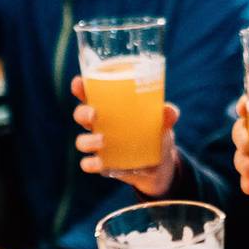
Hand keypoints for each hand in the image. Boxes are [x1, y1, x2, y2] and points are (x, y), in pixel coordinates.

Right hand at [72, 77, 180, 196]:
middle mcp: (100, 125)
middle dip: (82, 113)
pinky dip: (91, 164)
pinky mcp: (103, 164)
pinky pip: (88, 164)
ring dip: (88, 140)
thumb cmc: (155, 134)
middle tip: (94, 114)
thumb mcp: (163, 123)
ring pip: (82, 141)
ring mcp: (99, 145)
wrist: (160, 165)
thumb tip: (169, 111)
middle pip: (80, 115)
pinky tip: (100, 163)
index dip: (80, 87)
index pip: (90, 94)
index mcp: (109, 109)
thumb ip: (167, 116)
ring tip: (103, 140)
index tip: (79, 82)